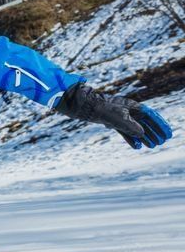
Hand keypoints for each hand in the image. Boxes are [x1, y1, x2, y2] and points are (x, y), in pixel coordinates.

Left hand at [55, 83, 172, 148]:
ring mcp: (119, 116)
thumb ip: (130, 125)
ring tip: (153, 145)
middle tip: (162, 141)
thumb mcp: (117, 117)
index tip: (168, 133)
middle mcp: (127, 110)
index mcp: (132, 106)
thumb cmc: (100, 108)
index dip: (160, 124)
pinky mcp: (111, 122)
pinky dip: (130, 138)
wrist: (83, 105)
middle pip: (145, 122)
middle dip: (154, 132)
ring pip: (135, 127)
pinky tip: (136, 146)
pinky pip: (124, 131)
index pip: (150, 115)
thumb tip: (142, 133)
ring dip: (144, 137)